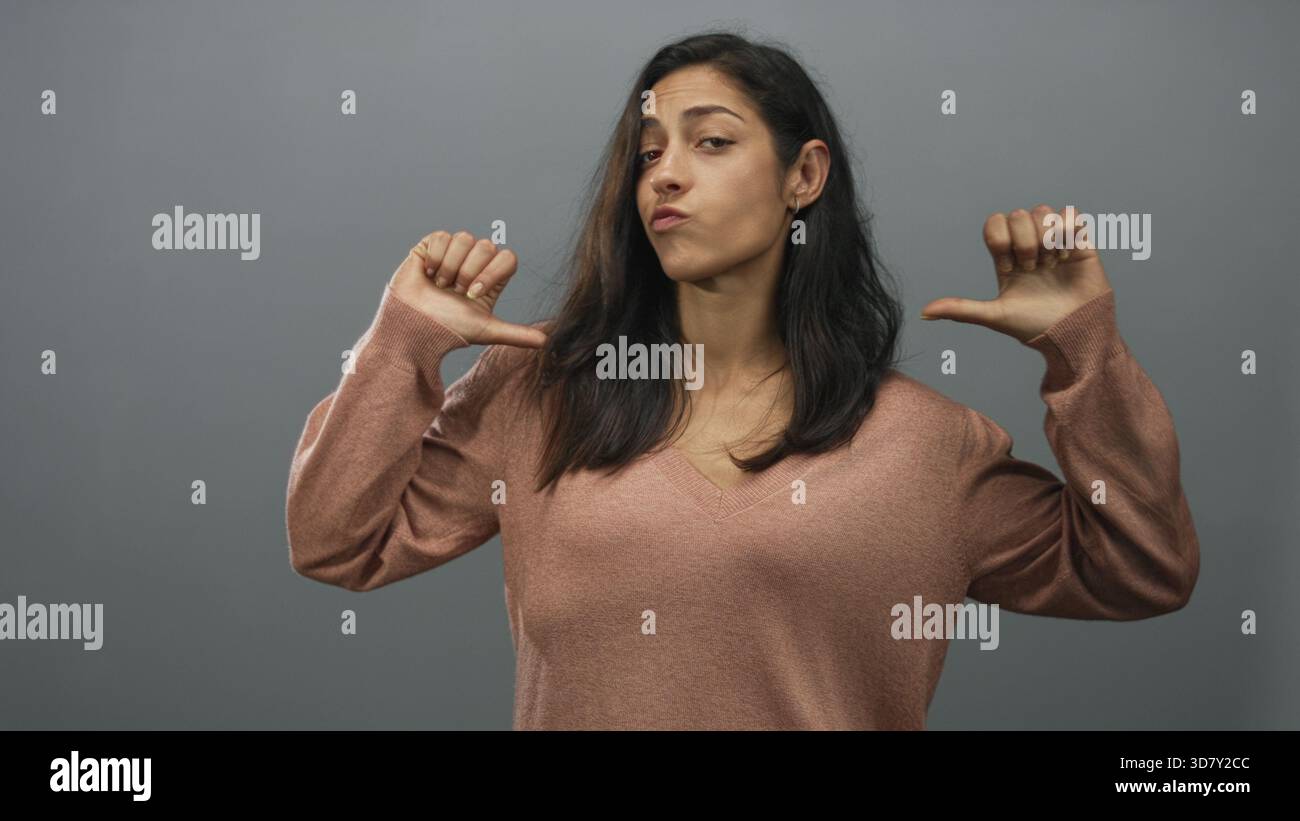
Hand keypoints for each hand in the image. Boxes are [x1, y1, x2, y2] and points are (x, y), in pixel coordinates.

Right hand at [388, 230, 547, 347]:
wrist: (414, 325)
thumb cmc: (449, 329)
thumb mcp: (487, 331)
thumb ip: (516, 334)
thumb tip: (546, 341)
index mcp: (491, 277)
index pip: (507, 257)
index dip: (492, 273)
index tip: (474, 294)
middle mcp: (475, 261)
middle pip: (486, 246)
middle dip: (469, 272)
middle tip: (455, 291)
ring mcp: (454, 251)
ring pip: (464, 238)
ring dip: (451, 266)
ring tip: (441, 285)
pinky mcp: (432, 244)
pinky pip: (442, 237)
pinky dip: (435, 258)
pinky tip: (428, 274)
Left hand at [920, 204, 1114, 342]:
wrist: (1075, 333)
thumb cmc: (1036, 327)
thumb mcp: (995, 316)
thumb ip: (961, 309)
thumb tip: (923, 313)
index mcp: (1006, 258)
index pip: (994, 224)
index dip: (1000, 239)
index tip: (1009, 269)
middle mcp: (1028, 246)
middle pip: (1018, 215)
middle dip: (1024, 243)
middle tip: (1032, 269)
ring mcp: (1053, 242)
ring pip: (1042, 211)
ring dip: (1046, 238)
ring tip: (1053, 264)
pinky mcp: (1078, 241)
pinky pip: (1070, 214)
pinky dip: (1067, 233)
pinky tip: (1068, 257)